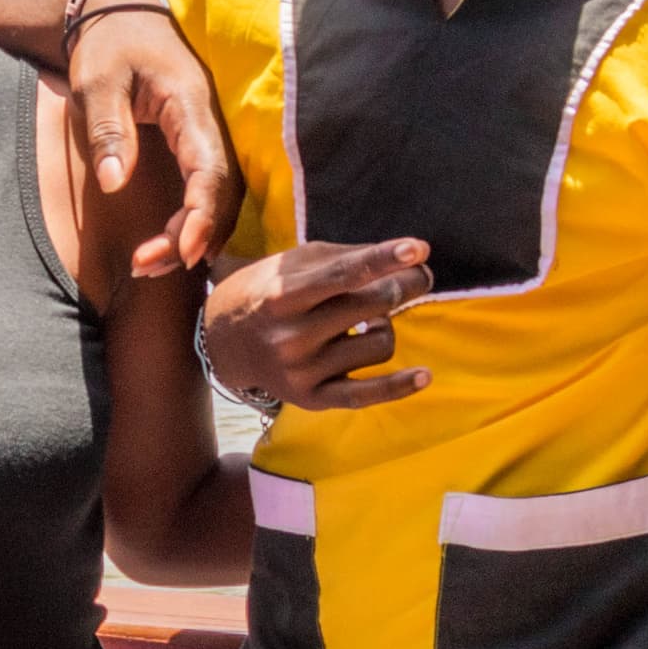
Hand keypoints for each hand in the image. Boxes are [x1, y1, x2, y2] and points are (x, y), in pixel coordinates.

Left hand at [67, 5, 236, 279]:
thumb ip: (108, 129)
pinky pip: (210, 187)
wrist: (119, 14)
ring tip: (148, 264)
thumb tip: (113, 183)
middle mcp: (211, 121)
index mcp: (191, 103)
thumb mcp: (97, 81)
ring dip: (193, 235)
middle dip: (193, 238)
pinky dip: (195, 221)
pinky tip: (170, 245)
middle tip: (144, 266)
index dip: (202, 216)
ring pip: (220, 196)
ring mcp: (209, 131)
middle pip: (222, 193)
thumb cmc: (108, 44)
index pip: (210, 170)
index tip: (183, 253)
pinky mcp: (199, 140)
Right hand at [202, 241, 433, 410]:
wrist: (222, 343)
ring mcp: (302, 371)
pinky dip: (399, 386)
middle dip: (403, 287)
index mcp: (282, 296)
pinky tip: (425, 375)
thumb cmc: (267, 292)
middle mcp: (291, 336)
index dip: (383, 260)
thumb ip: (348, 258)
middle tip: (416, 276)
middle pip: (371, 307)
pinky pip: (367, 394)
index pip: (343, 275)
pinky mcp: (312, 398)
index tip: (418, 249)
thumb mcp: (294, 264)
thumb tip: (413, 258)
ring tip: (372, 321)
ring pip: (380, 344)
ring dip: (387, 326)